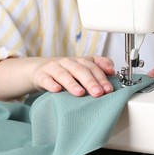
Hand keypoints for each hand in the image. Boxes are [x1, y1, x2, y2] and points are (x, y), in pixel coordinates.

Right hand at [0, 56, 115, 100]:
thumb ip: (99, 66)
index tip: (109, 89)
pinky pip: (46, 79)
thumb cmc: (67, 72)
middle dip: (91, 82)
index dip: (102, 77)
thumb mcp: (83, 68)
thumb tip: (112, 70)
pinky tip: (57, 90)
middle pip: (81, 70)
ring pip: (64, 74)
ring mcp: (54, 68)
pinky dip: (51, 84)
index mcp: (80, 61)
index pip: (93, 67)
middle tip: (99, 93)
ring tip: (80, 93)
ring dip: (72, 84)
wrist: (40, 70)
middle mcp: (68, 62)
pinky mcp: (41, 75)